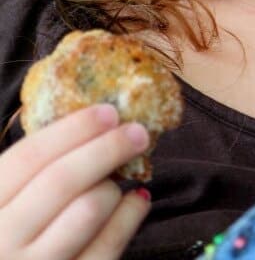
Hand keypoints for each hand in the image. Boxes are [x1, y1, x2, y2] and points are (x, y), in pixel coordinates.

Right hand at [0, 105, 150, 258]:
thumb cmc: (12, 234)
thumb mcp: (5, 198)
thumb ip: (31, 172)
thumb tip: (92, 124)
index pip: (28, 157)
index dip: (72, 129)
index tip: (109, 112)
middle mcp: (2, 240)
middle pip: (62, 180)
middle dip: (106, 149)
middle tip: (138, 132)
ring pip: (87, 211)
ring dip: (112, 186)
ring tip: (119, 179)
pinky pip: (107, 246)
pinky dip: (129, 216)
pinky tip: (138, 200)